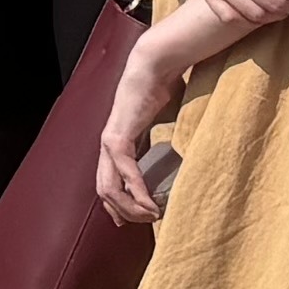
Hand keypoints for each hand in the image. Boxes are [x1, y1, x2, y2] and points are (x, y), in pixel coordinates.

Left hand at [87, 10, 198, 227]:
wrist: (156, 65)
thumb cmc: (164, 88)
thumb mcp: (163, 122)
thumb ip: (165, 139)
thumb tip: (183, 155)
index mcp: (118, 142)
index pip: (109, 181)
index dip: (119, 204)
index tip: (135, 219)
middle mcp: (109, 144)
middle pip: (105, 190)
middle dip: (123, 212)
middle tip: (145, 224)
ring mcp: (110, 141)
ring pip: (110, 187)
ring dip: (130, 207)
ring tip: (151, 216)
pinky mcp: (119, 136)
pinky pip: (125, 172)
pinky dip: (137, 191)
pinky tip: (150, 204)